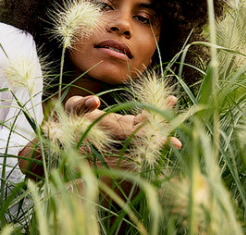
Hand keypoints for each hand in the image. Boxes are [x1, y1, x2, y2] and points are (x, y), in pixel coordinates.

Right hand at [64, 95, 181, 148]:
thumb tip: (95, 101)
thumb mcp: (71, 109)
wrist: (67, 127)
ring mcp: (123, 128)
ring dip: (162, 117)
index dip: (145, 133)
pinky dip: (155, 112)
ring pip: (147, 126)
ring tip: (174, 101)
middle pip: (144, 135)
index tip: (160, 131)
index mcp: (109, 129)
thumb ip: (81, 105)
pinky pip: (143, 119)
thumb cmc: (67, 117)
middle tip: (178, 144)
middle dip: (159, 136)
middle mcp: (119, 132)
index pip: (130, 134)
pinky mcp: (124, 123)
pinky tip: (168, 101)